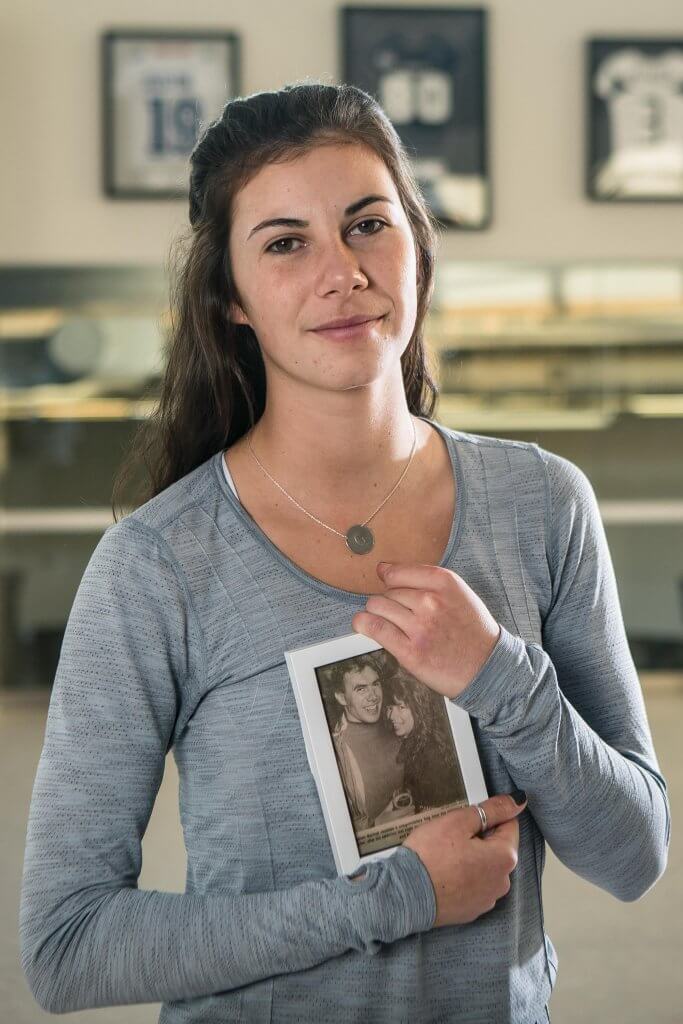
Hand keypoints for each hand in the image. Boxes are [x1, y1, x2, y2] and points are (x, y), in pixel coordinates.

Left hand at [351, 561, 500, 698]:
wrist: (487, 667)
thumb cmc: (473, 631)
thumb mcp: (459, 594)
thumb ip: (427, 581)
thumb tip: (386, 570)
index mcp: (444, 583)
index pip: (398, 572)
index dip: (388, 577)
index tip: (386, 581)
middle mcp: (431, 602)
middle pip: (387, 591)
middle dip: (387, 600)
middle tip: (398, 612)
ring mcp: (420, 627)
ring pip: (377, 606)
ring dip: (375, 612)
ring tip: (384, 619)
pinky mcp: (410, 652)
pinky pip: (375, 628)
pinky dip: (363, 624)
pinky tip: (363, 624)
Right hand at [403, 793, 525, 925]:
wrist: (406, 895)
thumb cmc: (431, 856)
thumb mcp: (459, 822)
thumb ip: (492, 810)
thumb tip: (518, 801)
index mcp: (505, 857)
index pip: (509, 825)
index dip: (487, 817)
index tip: (466, 820)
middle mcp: (502, 882)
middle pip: (497, 847)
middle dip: (479, 839)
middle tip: (451, 838)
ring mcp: (487, 900)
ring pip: (485, 867)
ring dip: (472, 859)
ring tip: (445, 857)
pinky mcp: (471, 910)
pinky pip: (473, 885)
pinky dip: (463, 877)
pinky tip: (444, 874)